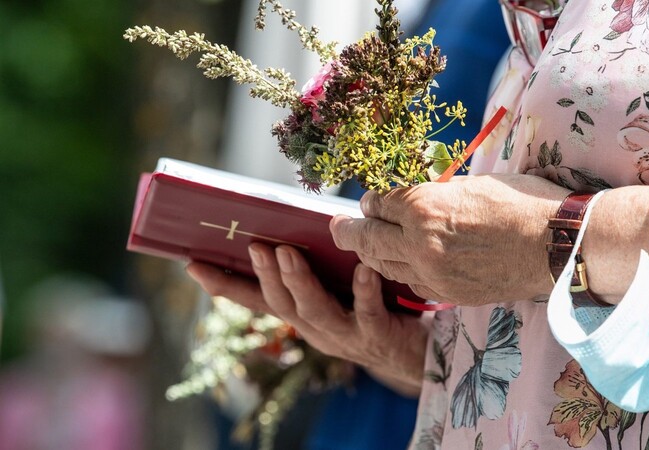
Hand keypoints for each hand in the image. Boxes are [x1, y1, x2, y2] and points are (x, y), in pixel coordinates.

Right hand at [185, 243, 428, 391]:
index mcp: (301, 315)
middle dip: (264, 275)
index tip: (192, 263)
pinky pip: (367, 311)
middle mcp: (316, 328)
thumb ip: (318, 264)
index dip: (223, 284)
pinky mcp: (377, 334)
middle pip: (281, 303)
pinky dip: (363, 289)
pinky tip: (361, 267)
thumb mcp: (337, 288)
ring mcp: (344, 335)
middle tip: (255, 246)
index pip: (254, 300)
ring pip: (314, 311)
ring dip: (298, 281)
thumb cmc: (374, 309)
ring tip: (288, 253)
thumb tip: (296, 219)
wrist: (416, 354)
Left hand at [330, 174, 569, 305]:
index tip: (370, 199)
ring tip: (360, 248)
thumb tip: (417, 191)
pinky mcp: (449, 294)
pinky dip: (401, 274)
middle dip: (348, 230)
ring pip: (385, 266)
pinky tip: (400, 268)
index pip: (380, 202)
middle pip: (369, 237)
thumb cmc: (524, 203)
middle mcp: (420, 242)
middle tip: (336, 227)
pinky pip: (412, 286)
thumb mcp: (474, 182)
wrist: (559, 246)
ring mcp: (433, 273)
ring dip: (370, 255)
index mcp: (424, 206)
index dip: (372, 199)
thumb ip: (437, 191)